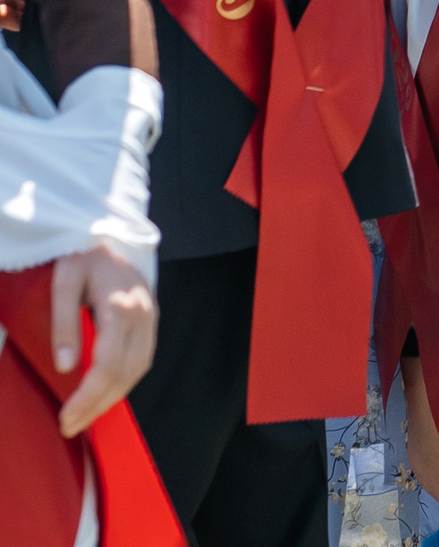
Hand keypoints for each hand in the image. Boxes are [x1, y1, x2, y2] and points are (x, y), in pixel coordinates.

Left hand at [50, 245, 155, 437]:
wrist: (107, 236)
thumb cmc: (81, 259)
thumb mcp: (62, 284)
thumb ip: (64, 324)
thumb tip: (64, 367)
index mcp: (120, 307)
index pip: (108, 364)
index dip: (88, 396)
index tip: (66, 417)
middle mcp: (142, 315)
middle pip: (124, 373)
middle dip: (97, 405)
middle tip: (70, 426)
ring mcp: (151, 318)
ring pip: (138, 370)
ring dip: (112, 398)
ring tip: (85, 416)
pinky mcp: (151, 320)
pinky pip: (143, 359)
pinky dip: (124, 382)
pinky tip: (105, 393)